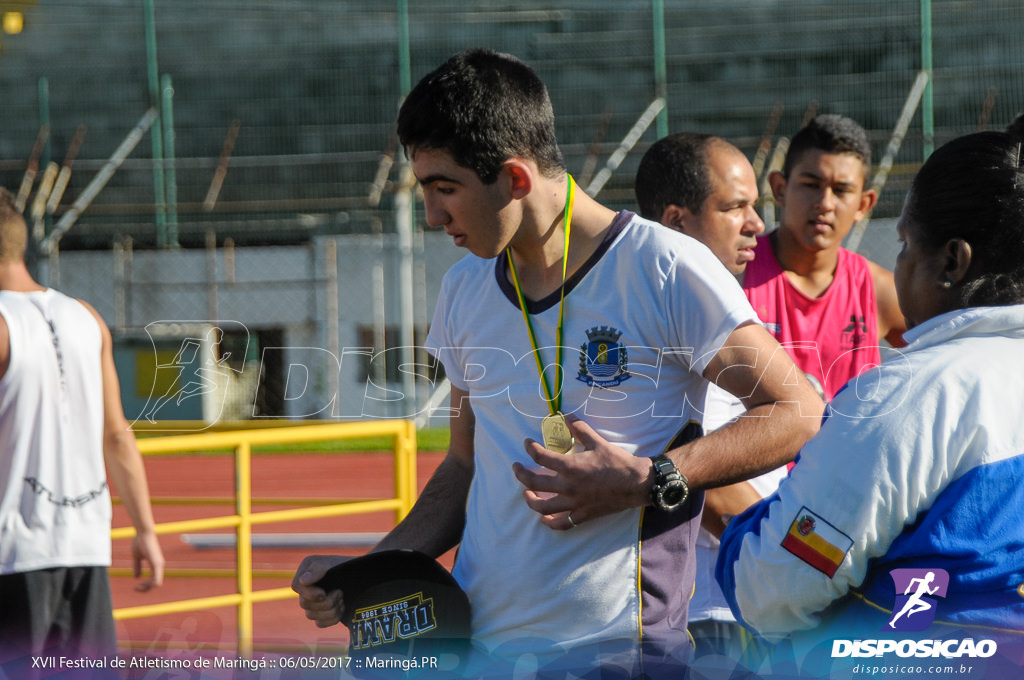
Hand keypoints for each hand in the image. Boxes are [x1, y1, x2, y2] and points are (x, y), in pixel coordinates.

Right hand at [131, 530, 164, 592]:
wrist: (143, 532)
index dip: (145, 586)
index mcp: (156, 565)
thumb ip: (137, 567)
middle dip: (145, 589)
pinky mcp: (156, 563)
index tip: (136, 586)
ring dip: (146, 588)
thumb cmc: (140, 542)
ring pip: (156, 584)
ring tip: (137, 587)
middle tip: (136, 588)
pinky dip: (149, 585)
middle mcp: (159, 566)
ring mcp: (159, 565)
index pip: (154, 581)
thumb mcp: (137, 557)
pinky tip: (140, 584)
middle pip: (156, 584)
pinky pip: (156, 579)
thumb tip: (137, 577)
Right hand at [291, 555, 347, 627]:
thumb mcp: (333, 564)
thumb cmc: (348, 567)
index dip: (309, 593)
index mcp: (306, 571)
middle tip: (340, 592)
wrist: (363, 577)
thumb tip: (302, 581)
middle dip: (325, 601)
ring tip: (342, 598)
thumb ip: (318, 569)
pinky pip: (319, 623)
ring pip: (311, 615)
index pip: (297, 586)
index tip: (323, 593)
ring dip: (331, 609)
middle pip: (304, 604)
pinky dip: (333, 618)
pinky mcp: (320, 614)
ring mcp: (312, 602)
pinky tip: (342, 607)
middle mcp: (306, 587)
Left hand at [511, 417, 653, 529]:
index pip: (541, 457)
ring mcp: (574, 503)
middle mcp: (568, 487)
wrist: (636, 483)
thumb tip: (567, 416)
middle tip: (516, 467)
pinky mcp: (583, 514)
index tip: (527, 443)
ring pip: (543, 507)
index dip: (530, 448)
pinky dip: (551, 523)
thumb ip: (580, 429)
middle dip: (521, 474)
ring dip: (531, 500)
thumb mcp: (598, 442)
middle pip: (534, 483)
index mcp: (570, 467)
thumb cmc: (617, 462)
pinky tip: (544, 519)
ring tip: (526, 493)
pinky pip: (562, 523)